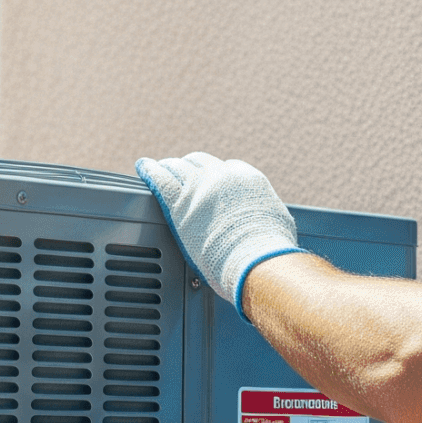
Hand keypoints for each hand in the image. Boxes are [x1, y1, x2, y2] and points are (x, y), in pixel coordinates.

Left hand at [134, 151, 304, 312]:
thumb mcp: (277, 223)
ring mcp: (199, 188)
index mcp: (247, 180)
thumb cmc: (268, 250)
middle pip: (201, 163)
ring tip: (161, 168)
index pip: (227, 168)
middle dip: (191, 168)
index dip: (217, 175)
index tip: (211, 181)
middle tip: (183, 175)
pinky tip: (144, 167)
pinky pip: (159, 178)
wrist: (255, 259)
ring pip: (178, 167)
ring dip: (169, 167)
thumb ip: (266, 215)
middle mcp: (222, 178)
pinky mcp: (179, 203)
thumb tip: (269, 221)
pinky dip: (150, 170)